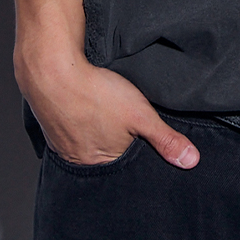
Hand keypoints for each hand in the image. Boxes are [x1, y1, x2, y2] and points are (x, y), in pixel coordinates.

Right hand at [18, 42, 198, 176]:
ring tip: (99, 116)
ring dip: (91, 132)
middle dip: (112, 145)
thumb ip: (166, 139)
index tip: (135, 144)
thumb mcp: (140, 115)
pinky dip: (74, 121)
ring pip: (82, 143)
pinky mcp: (48, 124)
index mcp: (102, 163)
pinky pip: (65, 129)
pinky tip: (80, 108)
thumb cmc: (95, 93)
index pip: (123, 168)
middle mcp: (78, 159)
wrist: (51, 70)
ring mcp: (60, 143)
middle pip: (102, 157)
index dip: (132, 155)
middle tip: (116, 126)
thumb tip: (191, 161)